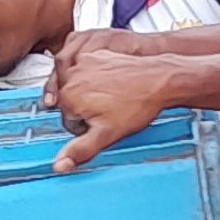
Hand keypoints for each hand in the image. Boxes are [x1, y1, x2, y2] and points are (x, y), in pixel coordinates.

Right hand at [46, 32, 189, 169]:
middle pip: (68, 101)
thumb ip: (79, 150)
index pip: (66, 121)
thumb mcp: (105, 135)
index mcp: (69, 97)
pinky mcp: (97, 54)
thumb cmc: (137, 105)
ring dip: (89, 94)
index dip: (84, 127)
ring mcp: (84, 62)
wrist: (159, 81)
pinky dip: (97, 78)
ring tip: (112, 99)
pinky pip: (88, 71)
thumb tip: (59, 166)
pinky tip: (114, 86)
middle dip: (84, 110)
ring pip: (77, 86)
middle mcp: (72, 76)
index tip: (100, 126)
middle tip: (108, 112)